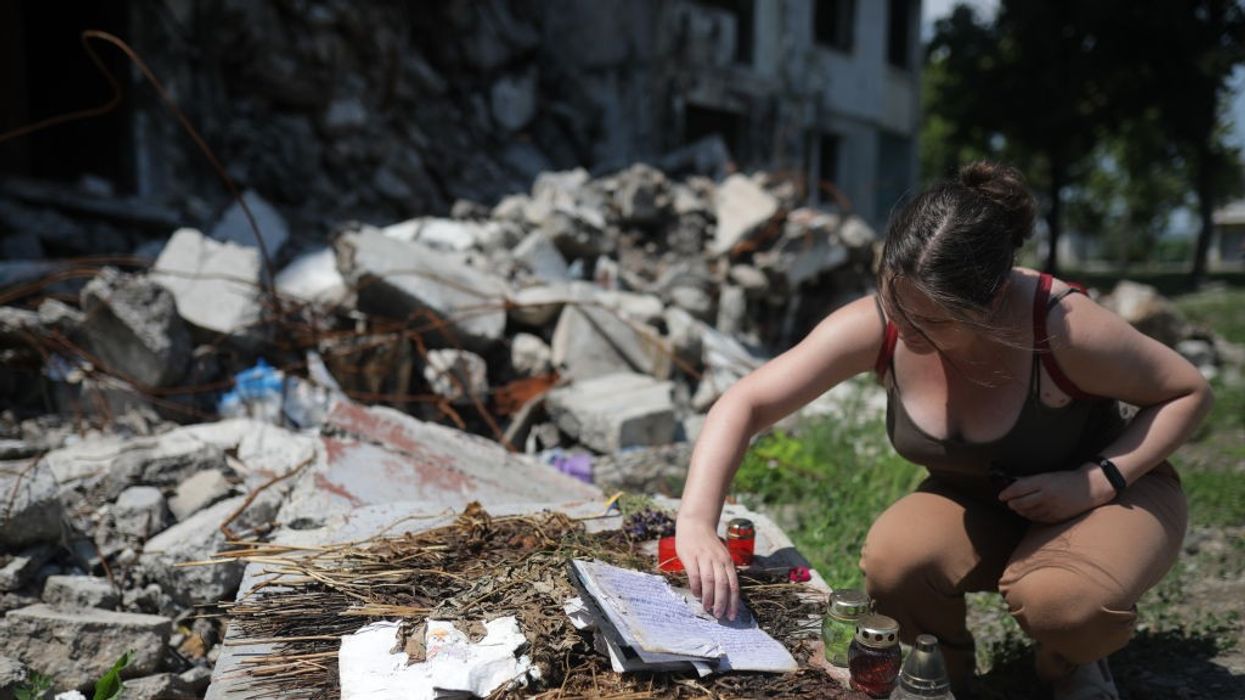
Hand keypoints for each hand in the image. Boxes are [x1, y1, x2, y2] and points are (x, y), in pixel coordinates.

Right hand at [675, 519, 739, 619]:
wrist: (695, 524)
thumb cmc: (708, 545)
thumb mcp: (721, 556)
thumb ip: (723, 572)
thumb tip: (723, 596)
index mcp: (727, 562)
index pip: (733, 585)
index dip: (733, 602)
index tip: (731, 616)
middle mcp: (718, 560)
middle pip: (723, 585)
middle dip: (722, 603)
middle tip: (719, 616)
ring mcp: (704, 558)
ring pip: (709, 581)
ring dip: (709, 598)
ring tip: (707, 608)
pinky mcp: (691, 556)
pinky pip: (694, 575)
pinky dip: (696, 587)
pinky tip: (696, 595)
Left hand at [998, 465, 1113, 522]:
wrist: (1090, 489)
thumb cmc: (1067, 479)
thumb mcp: (1048, 476)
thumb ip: (1031, 482)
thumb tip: (1013, 486)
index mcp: (1045, 481)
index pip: (1019, 488)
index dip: (1007, 493)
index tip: (1001, 495)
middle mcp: (1047, 495)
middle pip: (1021, 503)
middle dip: (1012, 503)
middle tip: (1008, 502)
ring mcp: (1052, 508)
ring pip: (1028, 512)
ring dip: (1020, 510)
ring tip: (1017, 506)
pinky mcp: (1057, 517)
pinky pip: (1038, 519)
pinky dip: (1030, 516)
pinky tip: (1029, 512)